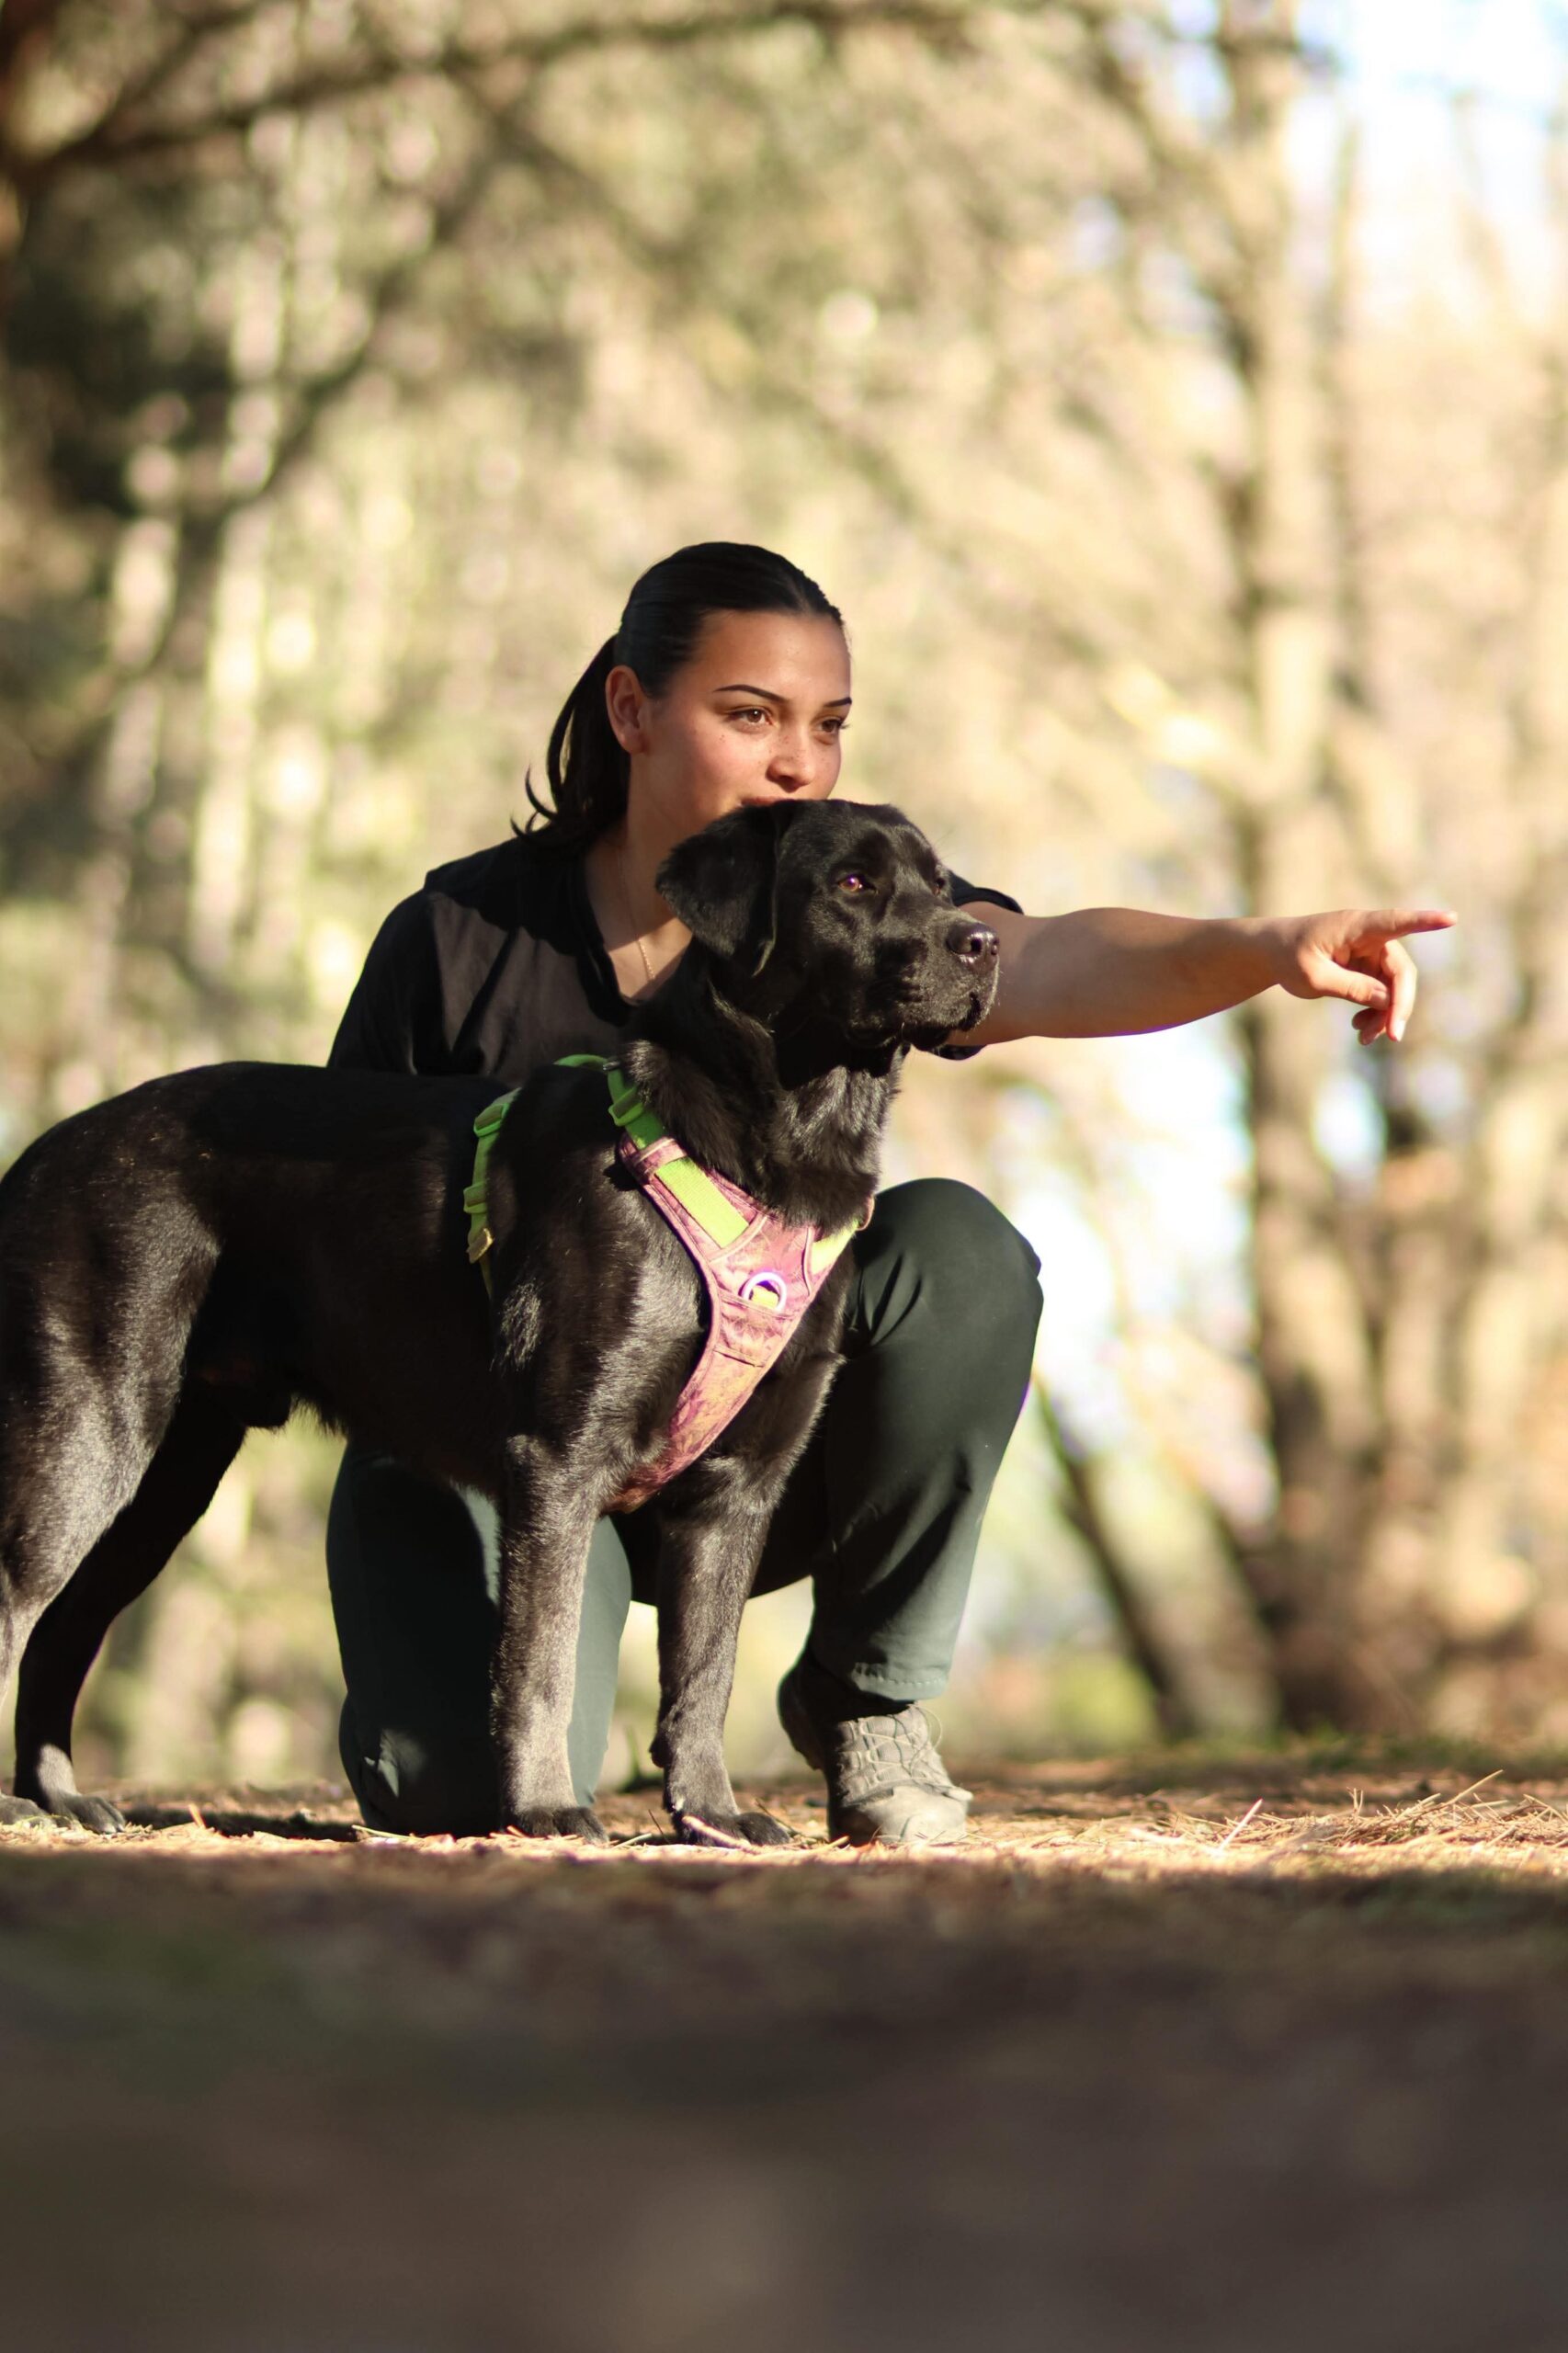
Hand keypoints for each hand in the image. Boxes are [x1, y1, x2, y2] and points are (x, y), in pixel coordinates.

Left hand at [1264, 908, 1456, 1043]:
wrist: (1270, 954)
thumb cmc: (1287, 957)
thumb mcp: (1313, 977)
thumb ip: (1350, 987)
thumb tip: (1387, 1000)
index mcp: (1356, 927)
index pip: (1396, 922)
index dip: (1425, 921)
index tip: (1451, 918)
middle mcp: (1370, 937)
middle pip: (1401, 971)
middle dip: (1400, 1005)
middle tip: (1392, 1036)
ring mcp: (1371, 953)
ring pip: (1393, 987)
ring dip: (1385, 1015)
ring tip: (1365, 1039)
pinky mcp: (1367, 969)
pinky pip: (1382, 993)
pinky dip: (1375, 1013)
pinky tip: (1360, 1029)